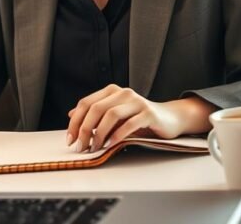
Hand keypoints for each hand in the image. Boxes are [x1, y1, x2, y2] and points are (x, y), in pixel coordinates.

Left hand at [65, 85, 214, 152]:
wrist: (169, 119)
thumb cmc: (139, 119)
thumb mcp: (115, 115)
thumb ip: (96, 114)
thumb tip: (71, 115)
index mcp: (111, 91)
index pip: (85, 103)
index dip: (75, 121)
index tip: (70, 138)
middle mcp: (123, 93)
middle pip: (95, 109)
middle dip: (85, 129)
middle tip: (81, 146)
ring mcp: (136, 101)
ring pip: (111, 115)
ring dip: (99, 134)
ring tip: (95, 148)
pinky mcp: (148, 113)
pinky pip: (129, 124)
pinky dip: (117, 135)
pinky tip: (111, 145)